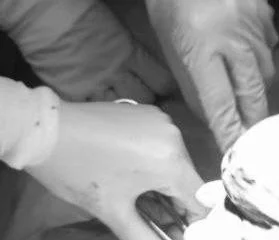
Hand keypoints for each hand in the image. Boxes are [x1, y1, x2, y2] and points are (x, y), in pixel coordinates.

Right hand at [2, 0, 173, 101]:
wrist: (40, 12)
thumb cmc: (79, 11)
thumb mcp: (117, 29)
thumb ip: (132, 51)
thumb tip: (143, 68)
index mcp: (130, 52)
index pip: (161, 81)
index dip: (166, 90)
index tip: (166, 94)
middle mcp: (116, 73)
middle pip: (144, 102)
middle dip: (148, 105)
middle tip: (145, 106)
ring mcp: (93, 86)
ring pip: (119, 112)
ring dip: (124, 115)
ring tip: (124, 115)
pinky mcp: (71, 94)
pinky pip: (91, 114)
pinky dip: (96, 116)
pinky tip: (99, 117)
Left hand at [25, 101, 204, 239]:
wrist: (41, 129)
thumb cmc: (76, 172)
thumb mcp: (112, 212)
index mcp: (170, 162)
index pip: (199, 201)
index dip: (192, 224)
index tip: (177, 237)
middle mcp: (174, 137)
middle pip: (188, 183)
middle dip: (174, 206)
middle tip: (155, 223)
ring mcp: (162, 123)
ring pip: (176, 166)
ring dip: (163, 186)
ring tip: (139, 199)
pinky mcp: (149, 114)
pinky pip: (163, 148)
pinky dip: (154, 165)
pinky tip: (133, 174)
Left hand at [146, 0, 277, 152]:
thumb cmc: (170, 0)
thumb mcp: (169, 40)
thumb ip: (191, 81)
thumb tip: (213, 118)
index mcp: (201, 48)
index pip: (220, 105)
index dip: (230, 135)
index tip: (236, 158)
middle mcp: (234, 43)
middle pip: (253, 98)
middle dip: (253, 123)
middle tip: (252, 142)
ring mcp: (255, 30)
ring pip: (265, 76)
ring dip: (255, 89)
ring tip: (243, 91)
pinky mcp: (267, 18)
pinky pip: (269, 50)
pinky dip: (258, 59)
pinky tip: (245, 51)